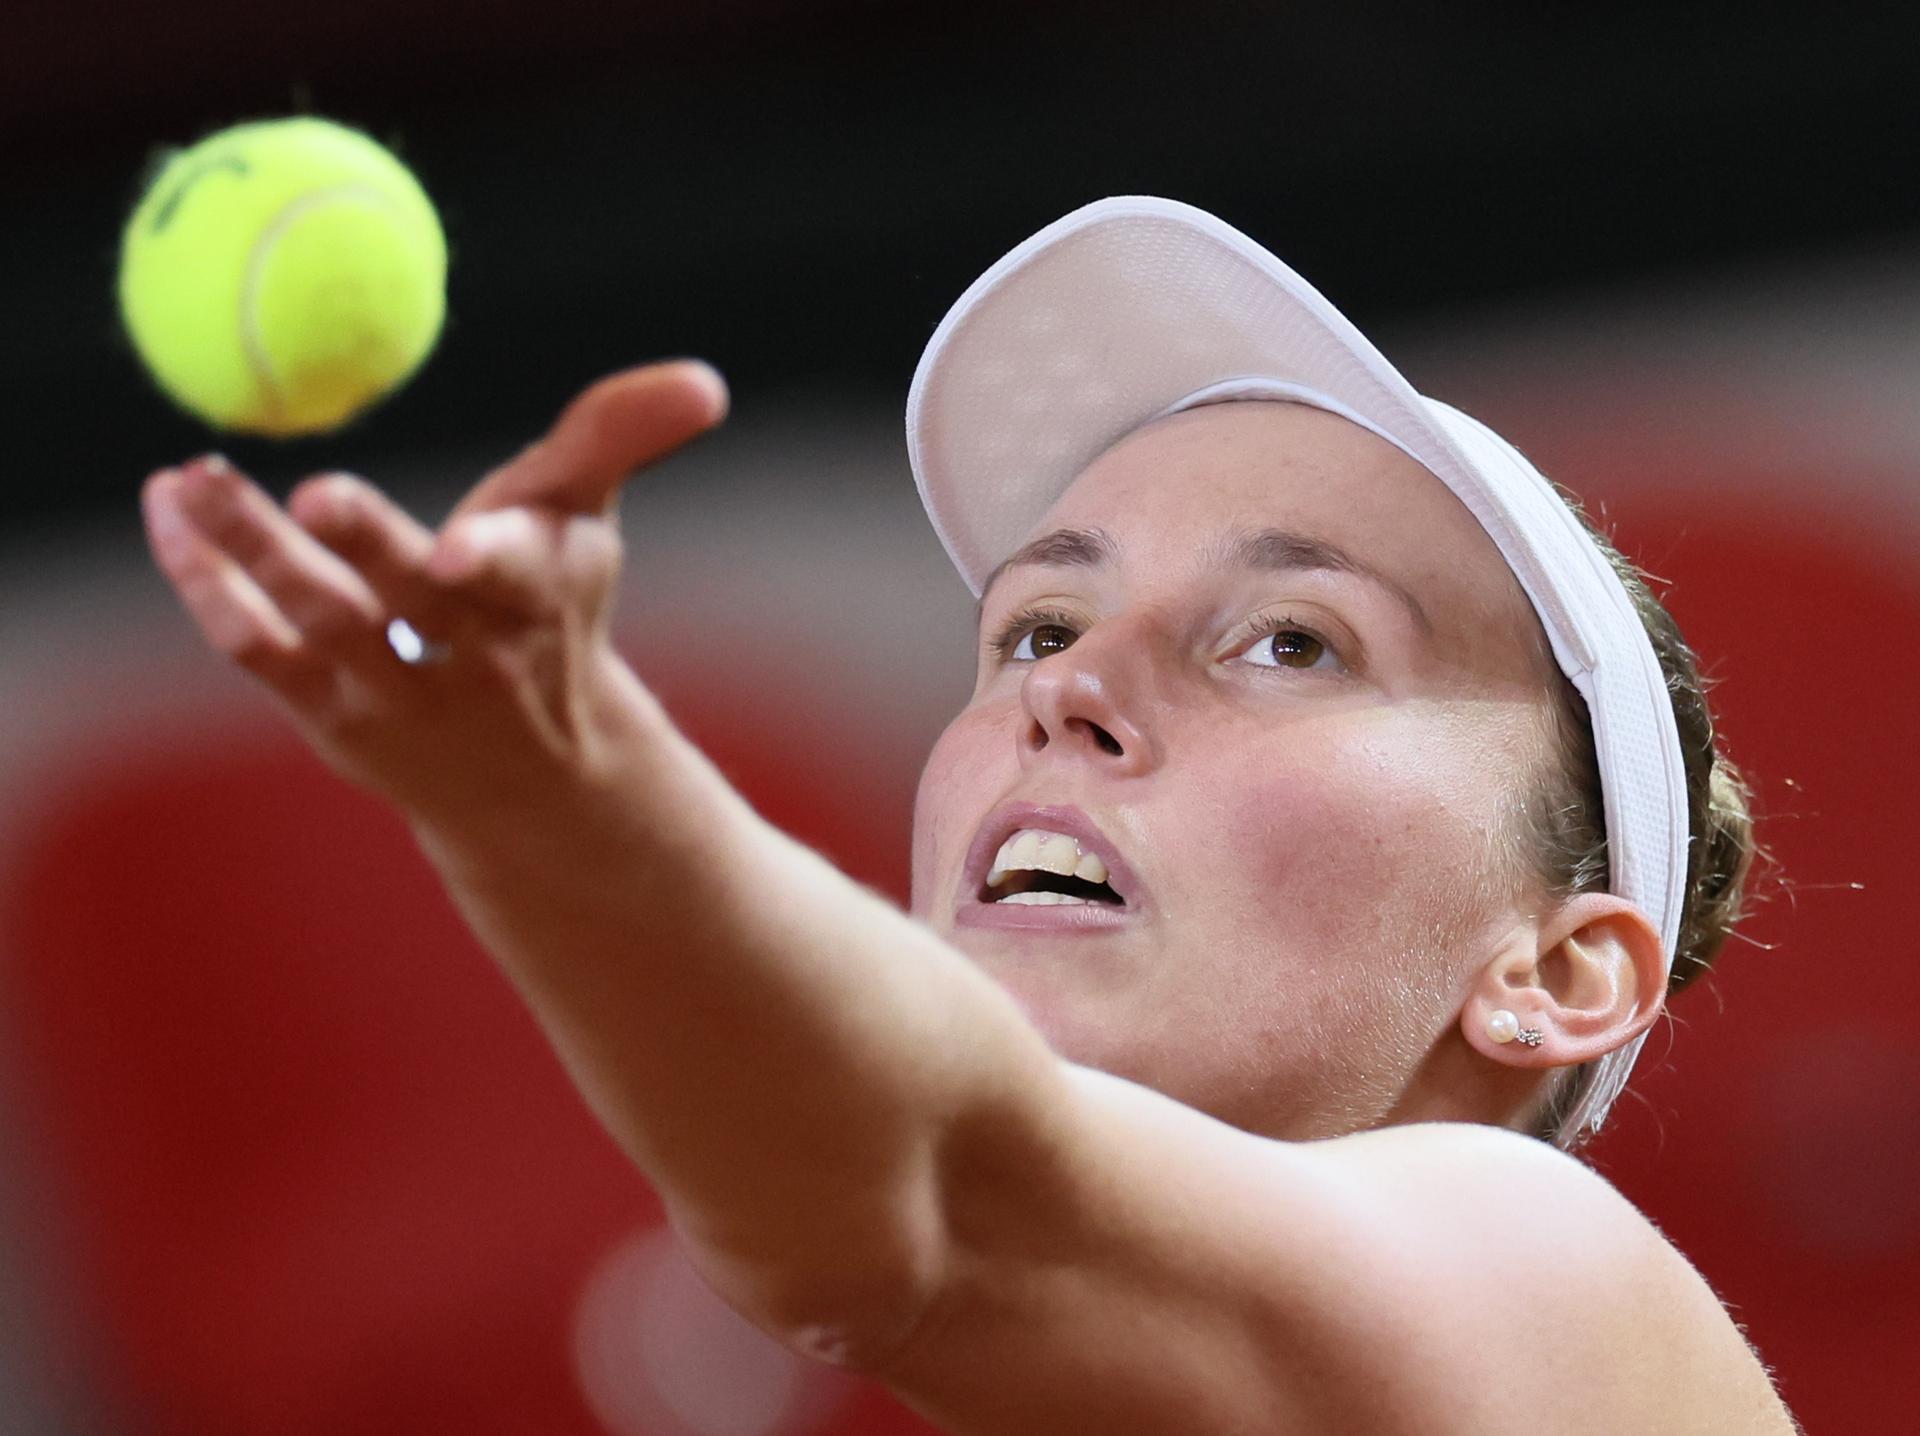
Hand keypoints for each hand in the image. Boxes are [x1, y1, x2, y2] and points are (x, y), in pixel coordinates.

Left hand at [142, 359, 728, 825]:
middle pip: (409, 597)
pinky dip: (208, 582)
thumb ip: (620, 436)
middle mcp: (472, 655)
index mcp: (541, 598)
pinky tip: (168, 514)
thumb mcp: (590, 525)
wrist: (535, 785)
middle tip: (315, 493)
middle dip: (368, 547)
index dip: (493, 558)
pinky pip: (260, 647)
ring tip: (190, 477)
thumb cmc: (555, 620)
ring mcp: (396, 693)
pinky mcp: (333, 717)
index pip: (523, 573)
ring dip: (251, 548)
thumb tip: (704, 381)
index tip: (461, 547)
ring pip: (317, 616)